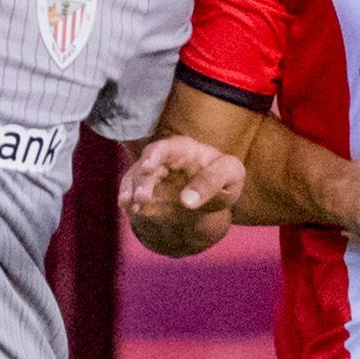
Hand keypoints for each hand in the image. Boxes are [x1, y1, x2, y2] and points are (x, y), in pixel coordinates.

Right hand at [120, 133, 245, 255]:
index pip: (165, 147)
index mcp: (183, 149)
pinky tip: (129, 211)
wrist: (215, 196)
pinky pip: (132, 193)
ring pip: (134, 179)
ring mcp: (151, 176)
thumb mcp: (231, 176)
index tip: (148, 167)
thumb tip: (187, 201)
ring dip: (130, 192)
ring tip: (131, 207)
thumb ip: (212, 182)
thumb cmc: (225, 179)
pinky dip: (128, 202)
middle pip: (145, 165)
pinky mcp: (146, 192)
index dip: (154, 155)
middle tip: (142, 198)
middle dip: (141, 181)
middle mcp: (162, 159)